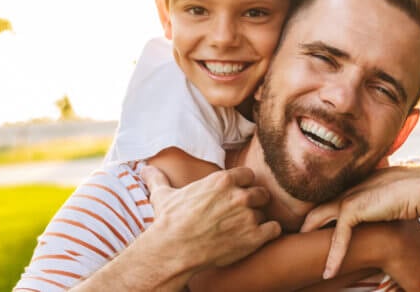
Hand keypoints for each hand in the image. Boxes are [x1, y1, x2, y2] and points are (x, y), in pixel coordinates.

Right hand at [142, 165, 281, 268]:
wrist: (173, 250)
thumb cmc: (169, 223)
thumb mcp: (163, 196)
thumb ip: (158, 179)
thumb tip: (144, 169)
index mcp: (222, 181)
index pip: (247, 175)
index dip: (243, 185)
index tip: (237, 194)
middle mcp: (239, 196)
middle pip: (260, 193)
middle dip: (254, 202)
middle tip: (244, 213)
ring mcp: (248, 216)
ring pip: (265, 213)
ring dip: (258, 220)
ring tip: (246, 229)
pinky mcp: (255, 237)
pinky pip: (274, 229)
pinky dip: (268, 233)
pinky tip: (257, 237)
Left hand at [300, 165, 419, 278]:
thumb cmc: (418, 193)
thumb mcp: (394, 198)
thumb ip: (384, 202)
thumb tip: (390, 212)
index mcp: (357, 185)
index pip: (332, 200)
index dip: (321, 215)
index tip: (312, 230)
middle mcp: (350, 189)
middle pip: (318, 208)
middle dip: (306, 224)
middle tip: (296, 240)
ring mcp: (349, 197)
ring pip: (318, 219)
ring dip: (309, 236)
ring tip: (301, 257)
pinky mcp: (353, 209)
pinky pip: (338, 236)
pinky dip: (333, 255)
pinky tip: (328, 272)